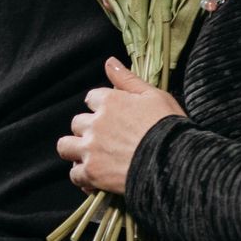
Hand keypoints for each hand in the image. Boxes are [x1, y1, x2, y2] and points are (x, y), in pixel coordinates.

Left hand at [56, 58, 184, 193]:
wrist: (175, 163)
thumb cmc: (169, 127)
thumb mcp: (155, 96)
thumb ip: (128, 79)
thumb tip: (109, 62)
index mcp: (109, 102)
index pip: (92, 98)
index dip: (101, 107)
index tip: (114, 117)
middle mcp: (95, 124)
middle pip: (77, 123)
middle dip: (88, 130)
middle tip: (105, 140)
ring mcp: (90, 149)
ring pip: (66, 146)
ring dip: (75, 150)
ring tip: (91, 157)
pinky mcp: (91, 173)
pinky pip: (75, 175)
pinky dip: (82, 177)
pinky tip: (94, 179)